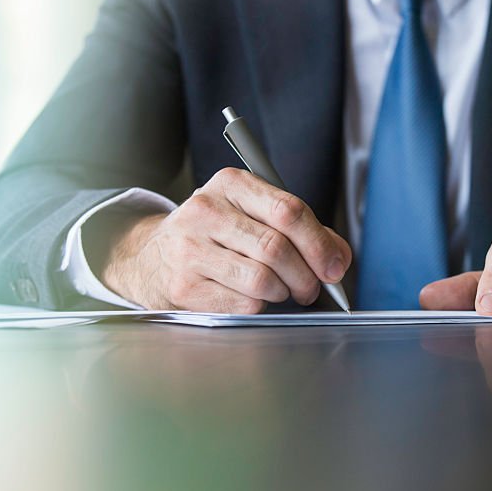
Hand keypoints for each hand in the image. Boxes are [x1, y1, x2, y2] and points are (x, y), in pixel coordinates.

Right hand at [97, 168, 351, 312]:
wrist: (152, 257)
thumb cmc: (217, 235)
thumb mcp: (253, 215)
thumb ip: (301, 230)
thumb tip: (338, 258)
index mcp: (231, 184)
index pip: (288, 210)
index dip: (319, 243)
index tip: (334, 266)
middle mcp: (206, 210)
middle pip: (277, 248)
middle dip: (306, 276)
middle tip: (311, 289)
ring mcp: (190, 248)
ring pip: (262, 279)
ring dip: (283, 293)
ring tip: (281, 291)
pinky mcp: (184, 285)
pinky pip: (244, 303)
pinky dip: (260, 306)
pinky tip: (252, 298)